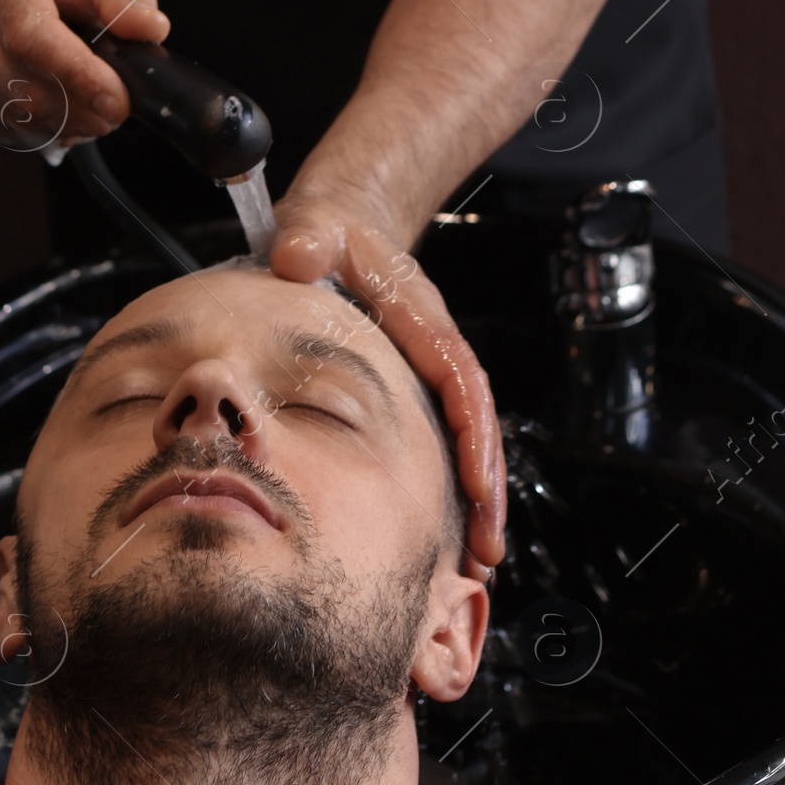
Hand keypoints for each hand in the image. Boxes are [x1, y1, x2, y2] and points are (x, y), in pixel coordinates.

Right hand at [0, 0, 167, 148]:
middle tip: (118, 106)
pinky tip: (68, 107)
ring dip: (70, 123)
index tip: (117, 99)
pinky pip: (12, 133)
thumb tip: (149, 28)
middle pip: (25, 88)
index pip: (30, 37)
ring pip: (21, 118)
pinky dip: (51, 130)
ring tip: (94, 100)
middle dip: (83, 108)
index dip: (76, 75)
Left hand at [265, 181, 506, 573]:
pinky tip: (446, 534)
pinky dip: (450, 489)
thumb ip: (309, 237)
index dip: (472, 431)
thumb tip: (297, 255)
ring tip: (477, 562)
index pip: (460, 378)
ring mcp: (427, 371)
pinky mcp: (413, 387)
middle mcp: (434, 347)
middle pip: (477, 423)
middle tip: (484, 550)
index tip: (475, 482)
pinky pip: (442, 442)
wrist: (337, 221)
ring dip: (476, 500)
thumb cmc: (329, 230)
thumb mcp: (316, 226)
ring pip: (466, 440)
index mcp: (421, 316)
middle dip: (486, 487)